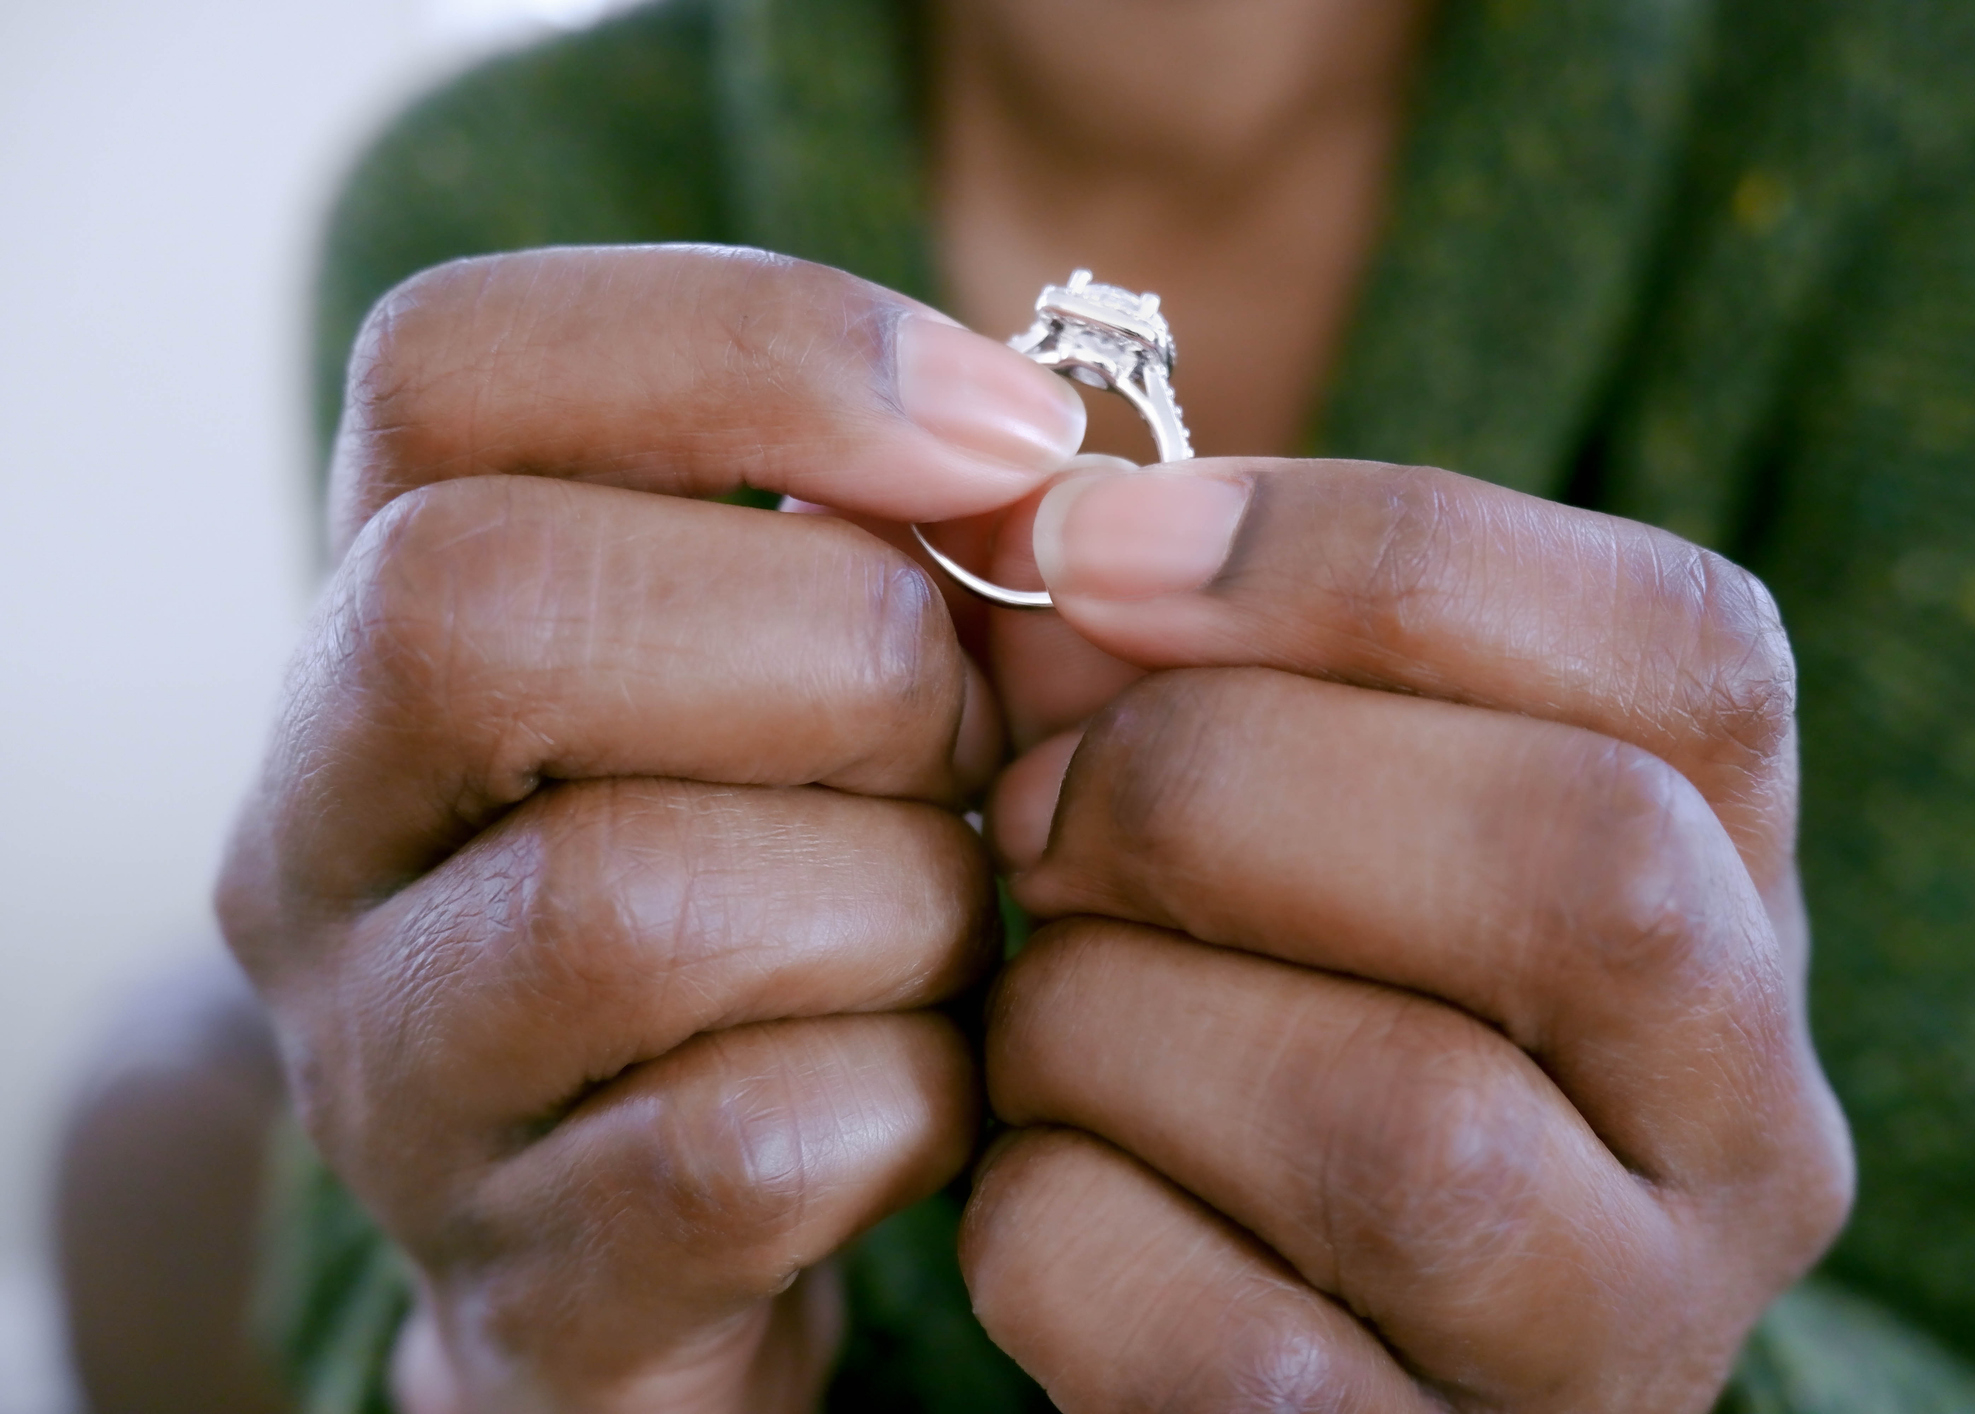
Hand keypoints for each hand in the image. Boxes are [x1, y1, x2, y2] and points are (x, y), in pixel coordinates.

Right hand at [215, 246, 1087, 1410]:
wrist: (680, 1248)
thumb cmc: (789, 891)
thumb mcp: (821, 683)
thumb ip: (904, 546)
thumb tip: (1032, 473)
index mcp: (385, 623)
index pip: (447, 367)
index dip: (757, 350)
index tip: (1011, 431)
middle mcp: (323, 836)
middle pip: (481, 608)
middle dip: (833, 648)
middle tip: (963, 740)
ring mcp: (392, 1075)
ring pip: (630, 900)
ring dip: (899, 898)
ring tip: (958, 925)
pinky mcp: (523, 1281)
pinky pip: (739, 1146)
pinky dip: (910, 1103)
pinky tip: (937, 1088)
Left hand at [959, 458, 1853, 1410]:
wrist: (1264, 1339)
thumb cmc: (1252, 1005)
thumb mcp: (1269, 816)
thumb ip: (1168, 660)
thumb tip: (1011, 524)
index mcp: (1738, 890)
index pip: (1683, 647)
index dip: (1359, 552)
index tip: (1090, 546)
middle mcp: (1746, 1125)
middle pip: (1579, 867)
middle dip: (1220, 787)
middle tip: (1034, 812)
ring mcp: (1619, 1335)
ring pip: (1400, 1125)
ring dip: (1109, 1021)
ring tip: (1030, 1008)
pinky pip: (1237, 1348)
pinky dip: (1061, 1231)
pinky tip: (1035, 1184)